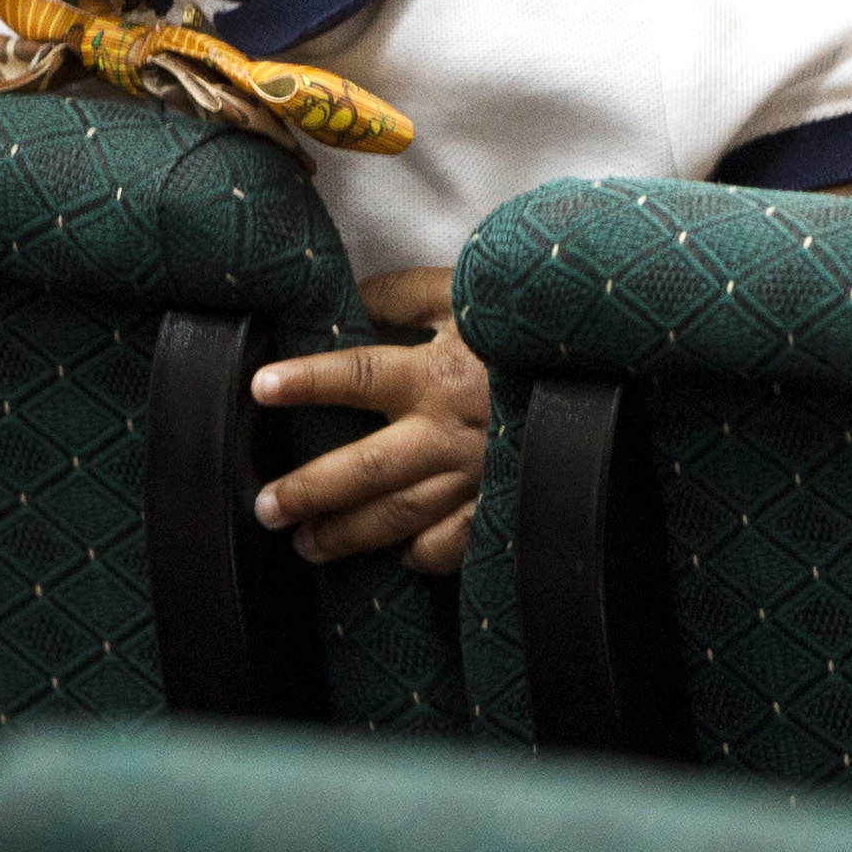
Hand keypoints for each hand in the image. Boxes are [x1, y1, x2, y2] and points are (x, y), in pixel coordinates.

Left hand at [246, 270, 492, 576]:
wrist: (590, 366)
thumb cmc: (518, 326)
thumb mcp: (462, 295)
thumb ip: (401, 294)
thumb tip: (345, 298)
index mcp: (436, 373)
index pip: (360, 376)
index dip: (309, 382)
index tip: (261, 388)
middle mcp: (451, 429)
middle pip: (369, 466)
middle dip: (312, 491)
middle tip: (266, 508)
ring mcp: (477, 473)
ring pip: (402, 514)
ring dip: (349, 534)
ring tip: (304, 545)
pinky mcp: (503, 500)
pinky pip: (459, 541)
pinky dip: (426, 554)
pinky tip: (399, 557)